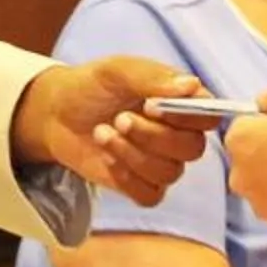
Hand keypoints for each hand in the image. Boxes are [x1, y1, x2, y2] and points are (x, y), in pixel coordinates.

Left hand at [12, 57, 212, 204]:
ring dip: (132, 154)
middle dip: (153, 136)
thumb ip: (152, 77)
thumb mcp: (117, 71)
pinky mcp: (142, 185)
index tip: (150, 105)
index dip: (186, 115)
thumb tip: (192, 85)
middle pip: (193, 148)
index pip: (209, 115)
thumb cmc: (92, 86)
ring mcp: (162, 162)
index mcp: (182, 103)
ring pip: (169, 172)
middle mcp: (179, 134)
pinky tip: (106, 157)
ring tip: (102, 132)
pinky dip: (126, 178)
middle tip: (120, 119)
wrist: (57, 113)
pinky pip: (150, 195)